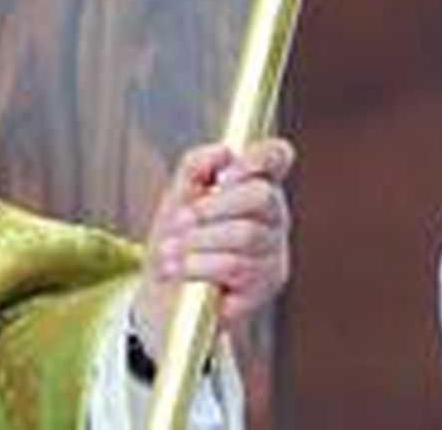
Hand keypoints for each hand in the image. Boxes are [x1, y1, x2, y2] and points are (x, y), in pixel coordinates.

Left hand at [130, 139, 294, 359]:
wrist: (165, 289)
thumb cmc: (178, 235)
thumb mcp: (179, 194)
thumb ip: (197, 165)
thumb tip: (222, 152)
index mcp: (254, 184)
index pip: (276, 157)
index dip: (261, 156)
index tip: (229, 171)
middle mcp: (273, 218)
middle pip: (261, 197)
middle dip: (213, 206)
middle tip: (181, 219)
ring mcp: (273, 253)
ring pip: (246, 234)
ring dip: (199, 240)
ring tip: (170, 249)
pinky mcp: (265, 287)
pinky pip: (236, 268)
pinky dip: (200, 266)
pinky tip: (180, 269)